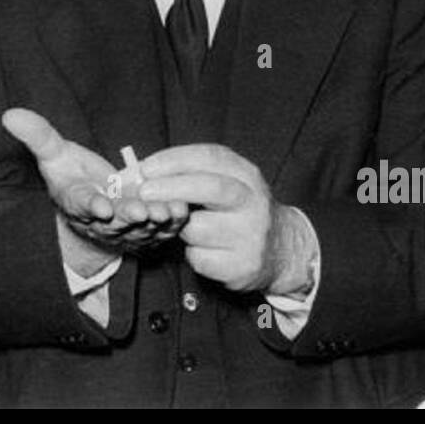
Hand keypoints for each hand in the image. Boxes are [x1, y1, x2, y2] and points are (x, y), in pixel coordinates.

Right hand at [1, 108, 189, 265]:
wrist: (95, 206)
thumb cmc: (73, 175)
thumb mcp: (54, 154)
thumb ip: (37, 136)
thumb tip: (9, 113)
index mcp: (77, 202)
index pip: (81, 204)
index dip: (91, 205)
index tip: (100, 206)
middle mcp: (100, 221)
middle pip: (114, 221)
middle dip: (127, 217)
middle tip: (139, 212)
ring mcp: (124, 230)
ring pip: (140, 229)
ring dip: (153, 222)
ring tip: (166, 212)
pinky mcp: (146, 232)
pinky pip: (160, 231)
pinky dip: (172, 225)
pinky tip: (182, 212)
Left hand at [139, 143, 314, 293]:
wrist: (281, 249)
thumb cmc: (239, 209)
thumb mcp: (229, 182)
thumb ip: (193, 173)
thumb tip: (143, 172)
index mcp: (247, 174)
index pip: (211, 157)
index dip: (175, 160)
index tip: (146, 167)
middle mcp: (254, 202)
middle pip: (211, 188)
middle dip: (172, 187)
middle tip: (143, 191)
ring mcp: (251, 235)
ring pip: (197, 229)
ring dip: (180, 228)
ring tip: (188, 227)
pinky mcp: (243, 266)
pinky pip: (199, 258)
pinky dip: (192, 253)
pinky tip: (204, 249)